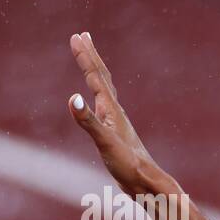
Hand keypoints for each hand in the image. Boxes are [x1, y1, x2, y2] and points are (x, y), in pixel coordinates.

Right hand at [66, 32, 163, 194]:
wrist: (146, 183)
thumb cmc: (128, 164)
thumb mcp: (104, 142)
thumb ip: (88, 121)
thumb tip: (73, 98)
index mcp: (111, 109)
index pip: (95, 76)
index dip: (85, 56)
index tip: (76, 36)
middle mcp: (115, 111)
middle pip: (102, 77)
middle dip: (91, 56)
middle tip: (83, 36)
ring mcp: (116, 121)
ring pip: (105, 89)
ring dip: (96, 72)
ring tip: (90, 62)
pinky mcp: (116, 133)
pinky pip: (104, 105)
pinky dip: (98, 94)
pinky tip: (97, 100)